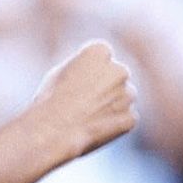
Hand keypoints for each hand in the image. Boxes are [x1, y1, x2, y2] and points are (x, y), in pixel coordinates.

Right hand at [34, 40, 138, 160]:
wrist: (55, 131)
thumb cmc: (52, 100)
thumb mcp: (61, 71)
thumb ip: (83, 67)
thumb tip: (93, 69)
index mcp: (101, 51)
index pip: (103, 56)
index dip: (90, 71)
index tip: (79, 83)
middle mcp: (120, 69)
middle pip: (116, 75)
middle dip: (105, 86)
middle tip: (84, 102)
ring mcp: (128, 94)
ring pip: (123, 97)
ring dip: (112, 105)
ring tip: (87, 116)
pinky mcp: (130, 117)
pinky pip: (125, 118)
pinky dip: (114, 124)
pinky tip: (95, 128)